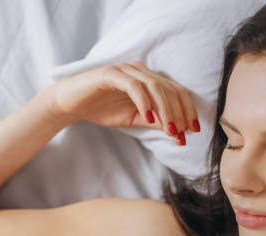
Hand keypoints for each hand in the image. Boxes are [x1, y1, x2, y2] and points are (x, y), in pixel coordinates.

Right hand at [50, 61, 199, 144]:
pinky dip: (144, 102)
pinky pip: (133, 86)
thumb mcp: (136, 119)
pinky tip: (148, 118)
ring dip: (165, 109)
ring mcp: (126, 70)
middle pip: (169, 88)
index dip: (188, 109)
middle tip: (183, 133)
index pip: (176, 91)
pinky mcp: (110, 74)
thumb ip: (157, 123)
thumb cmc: (104, 109)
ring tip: (170, 129)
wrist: (72, 104)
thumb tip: (180, 134)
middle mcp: (141, 71)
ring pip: (154, 86)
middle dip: (179, 112)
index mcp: (149, 80)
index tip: (193, 130)